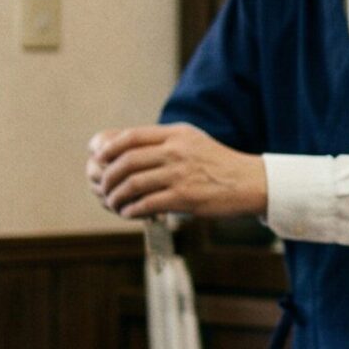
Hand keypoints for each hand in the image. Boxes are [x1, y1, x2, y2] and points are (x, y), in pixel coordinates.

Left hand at [86, 124, 267, 219]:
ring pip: (133, 184)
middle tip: (104, 187)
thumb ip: (165, 142)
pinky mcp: (186, 197)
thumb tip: (129, 149)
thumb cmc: (219, 164)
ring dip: (116, 196)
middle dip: (108, 176)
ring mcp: (180, 174)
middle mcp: (177, 151)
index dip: (109, 148)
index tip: (98, 158)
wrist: (250, 182)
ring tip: (114, 203)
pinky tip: (129, 214)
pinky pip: (147, 204)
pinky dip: (132, 210)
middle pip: (127, 161)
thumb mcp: (194, 141)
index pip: (131, 137)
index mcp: (176, 134)